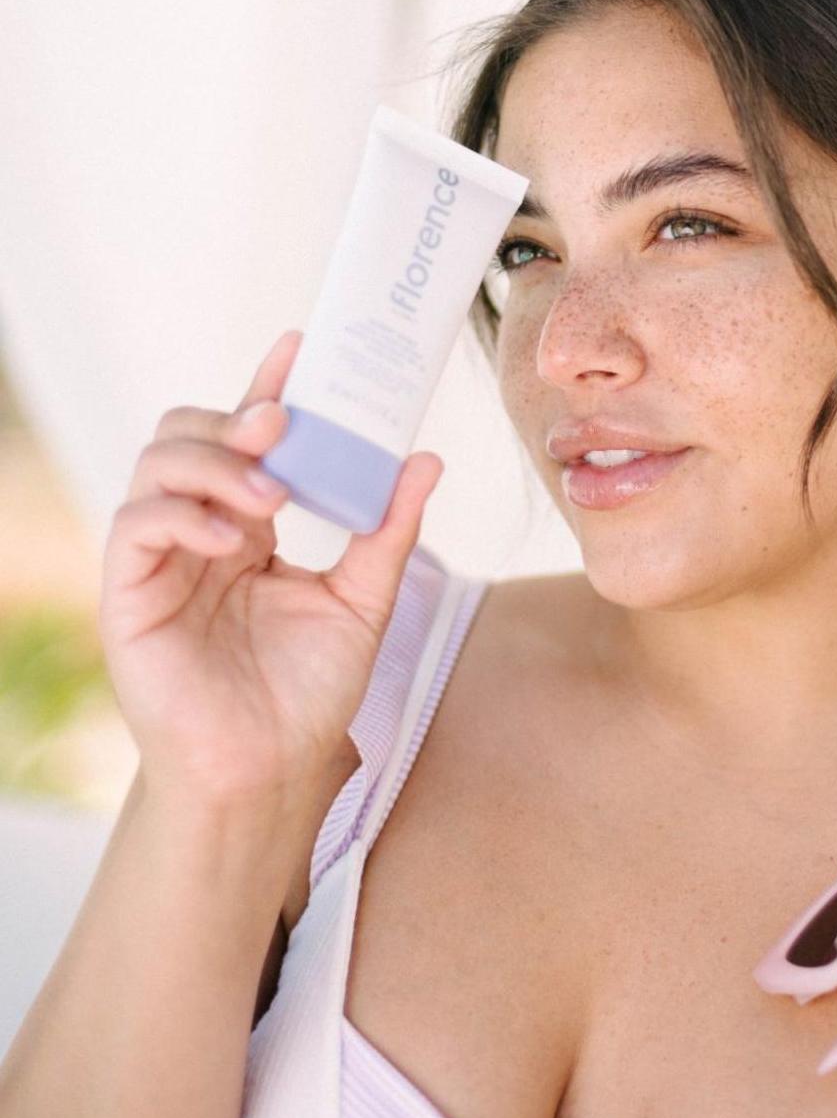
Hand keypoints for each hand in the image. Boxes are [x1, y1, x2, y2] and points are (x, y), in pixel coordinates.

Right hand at [99, 329, 444, 816]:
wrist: (271, 768)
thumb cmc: (309, 690)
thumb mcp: (364, 601)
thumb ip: (388, 531)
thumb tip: (426, 460)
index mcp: (250, 527)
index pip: (251, 440)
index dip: (269, 390)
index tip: (302, 349)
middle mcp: (201, 532)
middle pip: (192, 434)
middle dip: (235, 417)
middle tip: (284, 422)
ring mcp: (161, 560)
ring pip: (158, 465)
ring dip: (216, 462)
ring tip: (271, 494)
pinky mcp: (129, 594)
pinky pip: (136, 525)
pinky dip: (182, 515)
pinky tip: (232, 537)